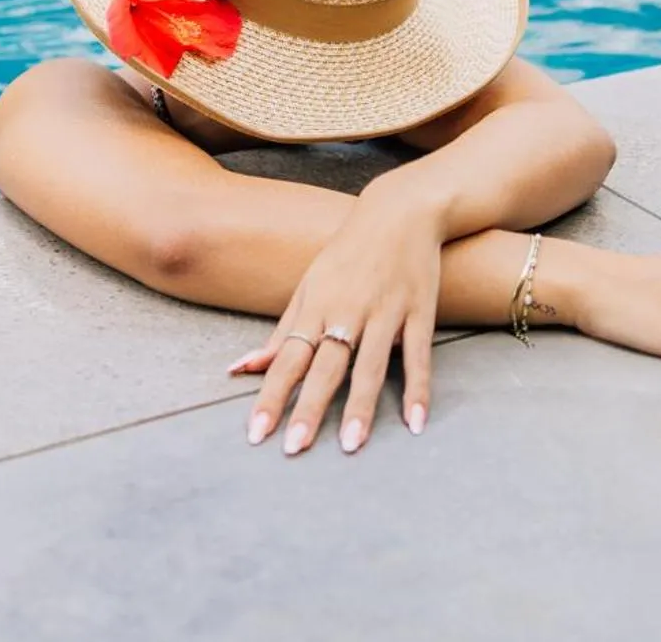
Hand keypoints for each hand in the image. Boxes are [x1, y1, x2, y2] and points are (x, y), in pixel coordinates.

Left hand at [230, 192, 443, 454]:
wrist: (400, 212)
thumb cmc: (347, 254)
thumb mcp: (308, 287)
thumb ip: (281, 333)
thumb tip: (241, 368)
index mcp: (315, 306)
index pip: (287, 359)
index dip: (271, 395)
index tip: (256, 433)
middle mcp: (348, 311)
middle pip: (325, 367)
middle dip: (309, 409)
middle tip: (294, 449)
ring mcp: (386, 311)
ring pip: (371, 366)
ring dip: (361, 407)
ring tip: (351, 446)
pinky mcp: (420, 311)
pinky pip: (419, 356)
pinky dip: (418, 389)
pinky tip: (415, 422)